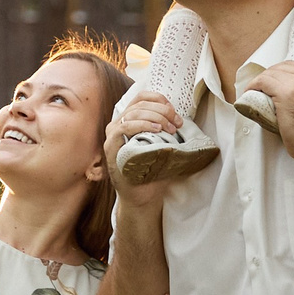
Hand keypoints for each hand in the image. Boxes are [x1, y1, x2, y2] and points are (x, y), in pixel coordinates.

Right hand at [104, 93, 182, 210]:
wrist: (143, 196)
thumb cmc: (152, 171)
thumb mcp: (161, 145)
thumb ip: (165, 130)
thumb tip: (183, 119)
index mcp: (129, 120)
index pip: (141, 98)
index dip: (158, 99)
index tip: (174, 110)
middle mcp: (118, 124)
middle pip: (140, 104)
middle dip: (162, 110)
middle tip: (176, 123)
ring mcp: (112, 135)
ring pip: (133, 113)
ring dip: (155, 117)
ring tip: (170, 129)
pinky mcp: (110, 147)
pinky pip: (123, 128)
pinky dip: (141, 125)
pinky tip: (156, 130)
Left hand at [241, 58, 293, 182]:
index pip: (292, 65)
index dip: (279, 74)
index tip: (272, 83)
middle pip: (280, 67)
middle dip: (269, 77)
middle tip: (262, 88)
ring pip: (270, 74)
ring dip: (260, 82)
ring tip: (256, 92)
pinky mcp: (285, 93)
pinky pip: (262, 82)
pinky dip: (253, 87)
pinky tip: (250, 93)